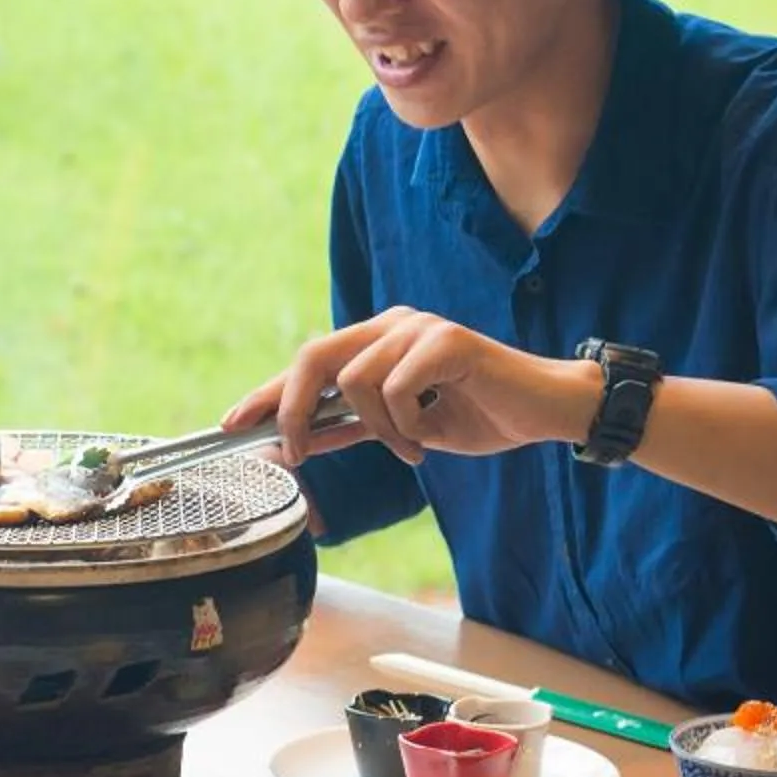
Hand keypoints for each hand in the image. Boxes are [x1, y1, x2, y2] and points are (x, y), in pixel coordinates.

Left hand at [224, 309, 601, 467]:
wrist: (544, 411)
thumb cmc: (478, 415)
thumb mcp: (403, 429)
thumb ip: (354, 426)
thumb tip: (297, 441)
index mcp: (378, 340)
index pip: (308, 362)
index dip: (267, 392)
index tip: (232, 424)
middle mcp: (392, 324)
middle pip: (313, 355)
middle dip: (290, 408)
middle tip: (296, 452)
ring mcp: (418, 328)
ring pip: (354, 380)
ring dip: (375, 429)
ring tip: (409, 447)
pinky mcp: (445, 341)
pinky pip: (394, 389)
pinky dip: (405, 425)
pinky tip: (429, 436)